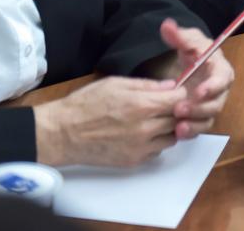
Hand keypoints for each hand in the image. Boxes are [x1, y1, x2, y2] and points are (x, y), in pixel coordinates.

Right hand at [34, 75, 186, 166]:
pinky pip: (157, 151)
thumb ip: (146, 85)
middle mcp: (145, 128)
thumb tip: (170, 85)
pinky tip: (143, 133)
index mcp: (141, 105)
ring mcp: (140, 147)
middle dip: (175, 110)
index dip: (180, 94)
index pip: (179, 100)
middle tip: (165, 105)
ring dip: (168, 128)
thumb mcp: (116, 83)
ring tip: (153, 119)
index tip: (175, 92)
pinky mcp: (133, 161)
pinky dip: (155, 142)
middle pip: (178, 119)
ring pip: (171, 137)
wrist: (63, 134)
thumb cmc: (86, 104)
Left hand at [157, 18, 234, 138]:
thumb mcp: (186, 40)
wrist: (187, 65)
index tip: (198, 92)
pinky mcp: (200, 117)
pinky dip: (190, 132)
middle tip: (179, 110)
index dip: (213, 87)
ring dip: (195, 124)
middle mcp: (219, 90)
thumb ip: (178, 35)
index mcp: (220, 69)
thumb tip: (167, 26)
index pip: (222, 79)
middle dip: (199, 109)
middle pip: (216, 104)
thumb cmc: (192, 51)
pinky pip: (199, 127)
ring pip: (208, 119)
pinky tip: (176, 133)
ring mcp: (210, 105)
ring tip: (178, 127)